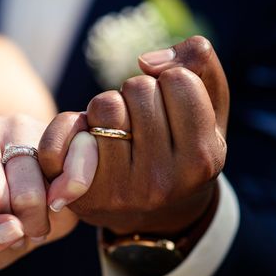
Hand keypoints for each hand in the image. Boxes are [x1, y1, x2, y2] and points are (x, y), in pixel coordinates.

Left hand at [0, 107, 97, 273]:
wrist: (16, 205)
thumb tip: (12, 228)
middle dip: (2, 222)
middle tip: (4, 216)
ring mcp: (18, 120)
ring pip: (28, 192)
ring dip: (34, 220)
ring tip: (25, 212)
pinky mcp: (60, 126)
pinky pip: (74, 163)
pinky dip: (73, 191)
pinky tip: (59, 197)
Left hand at [39, 36, 228, 235]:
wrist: (153, 215)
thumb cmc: (182, 149)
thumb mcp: (211, 110)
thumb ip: (199, 63)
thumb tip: (146, 61)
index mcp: (202, 159)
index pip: (178, 80)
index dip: (169, 80)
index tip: (169, 104)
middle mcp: (162, 180)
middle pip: (138, 89)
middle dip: (138, 94)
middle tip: (141, 120)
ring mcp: (120, 191)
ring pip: (104, 106)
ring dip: (108, 108)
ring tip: (119, 131)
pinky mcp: (82, 194)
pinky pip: (65, 132)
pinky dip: (70, 126)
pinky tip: (85, 140)